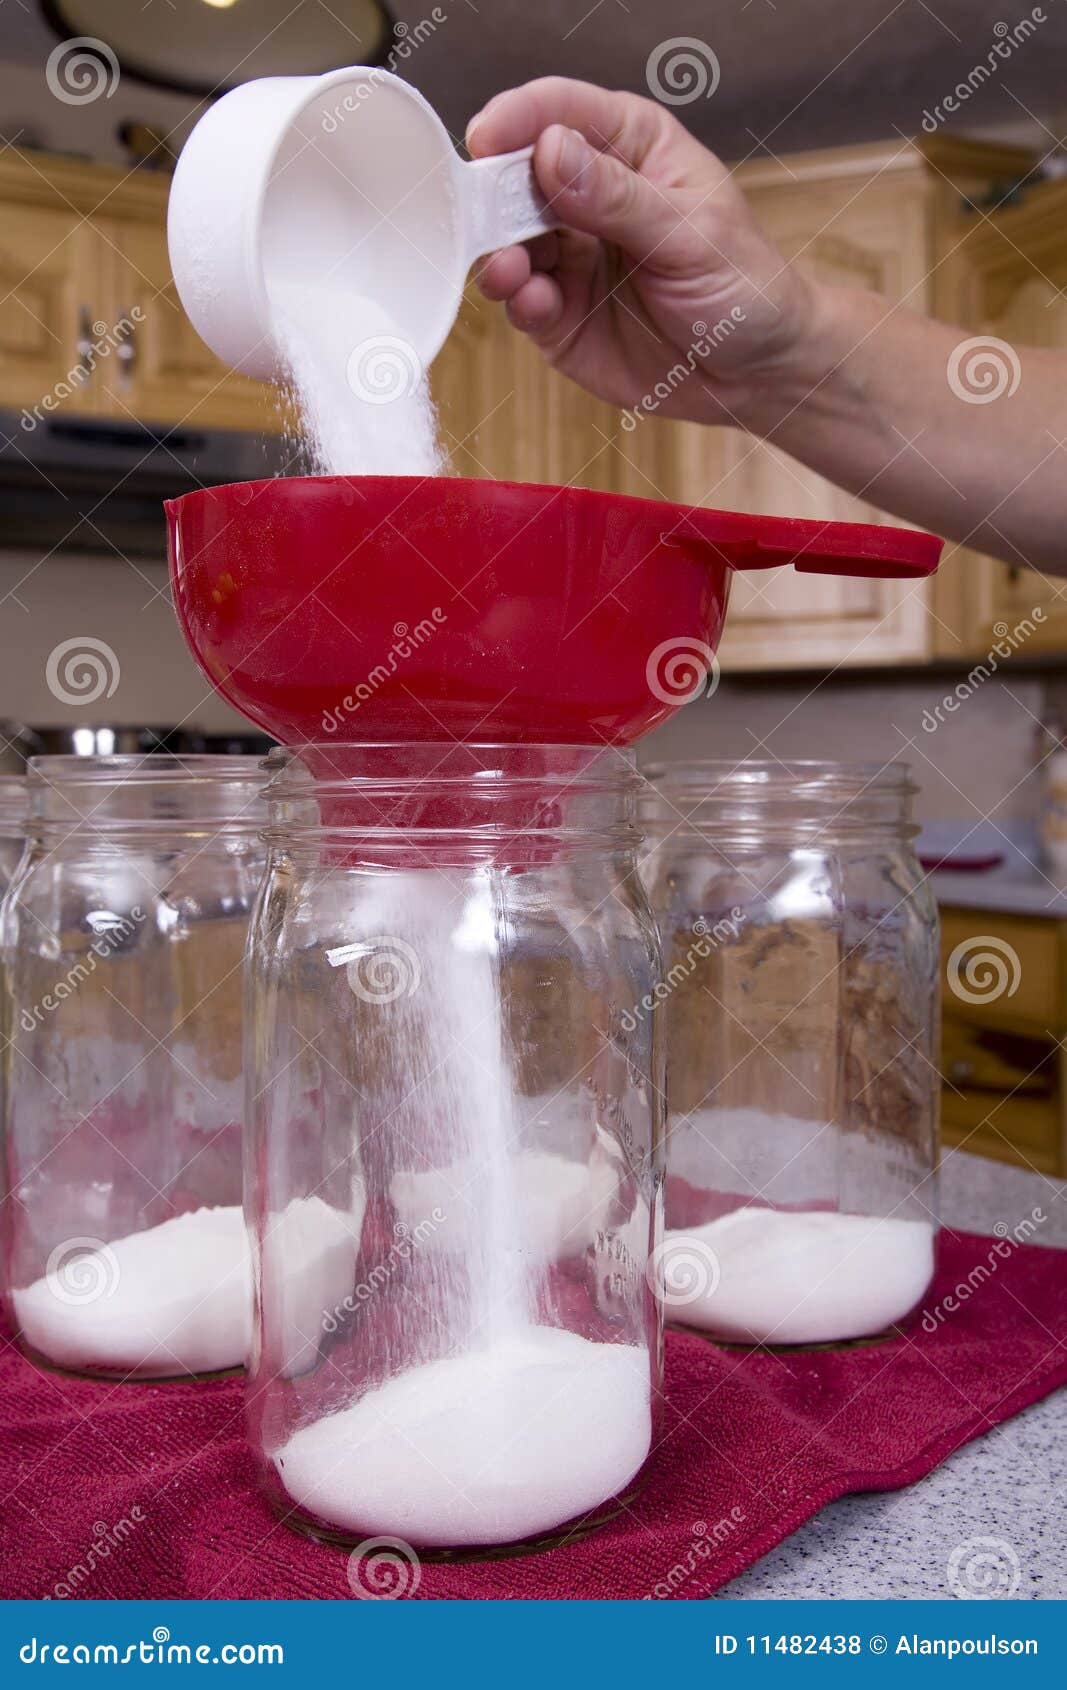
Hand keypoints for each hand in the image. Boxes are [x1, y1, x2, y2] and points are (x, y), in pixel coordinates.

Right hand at [466, 77, 818, 428]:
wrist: (755, 374)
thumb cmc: (743, 287)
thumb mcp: (690, 234)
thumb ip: (618, 197)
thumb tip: (551, 151)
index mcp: (632, 148)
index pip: (565, 112)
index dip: (523, 118)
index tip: (488, 137)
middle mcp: (590, 196)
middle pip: (521, 175)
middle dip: (495, 191)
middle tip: (479, 210)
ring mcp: (571, 257)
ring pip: (510, 241)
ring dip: (500, 251)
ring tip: (510, 268)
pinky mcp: (560, 315)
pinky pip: (523, 301)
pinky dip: (519, 301)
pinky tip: (536, 303)